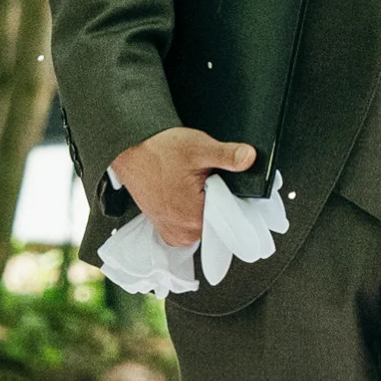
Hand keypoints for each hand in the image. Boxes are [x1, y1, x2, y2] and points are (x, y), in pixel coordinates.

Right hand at [111, 125, 257, 251]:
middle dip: (219, 200)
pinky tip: (186, 191)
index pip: (232, 217)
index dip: (234, 197)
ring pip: (205, 222)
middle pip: (219, 221)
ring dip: (205, 204)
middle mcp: (183, 233)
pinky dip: (192, 209)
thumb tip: (249, 158)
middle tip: (205, 178)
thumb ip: (228, 156)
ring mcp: (173, 233)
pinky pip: (191, 224)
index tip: (227, 182)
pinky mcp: (166, 229)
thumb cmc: (158, 150)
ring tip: (192, 184)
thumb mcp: (199, 147)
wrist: (131, 149)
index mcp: (194, 219)